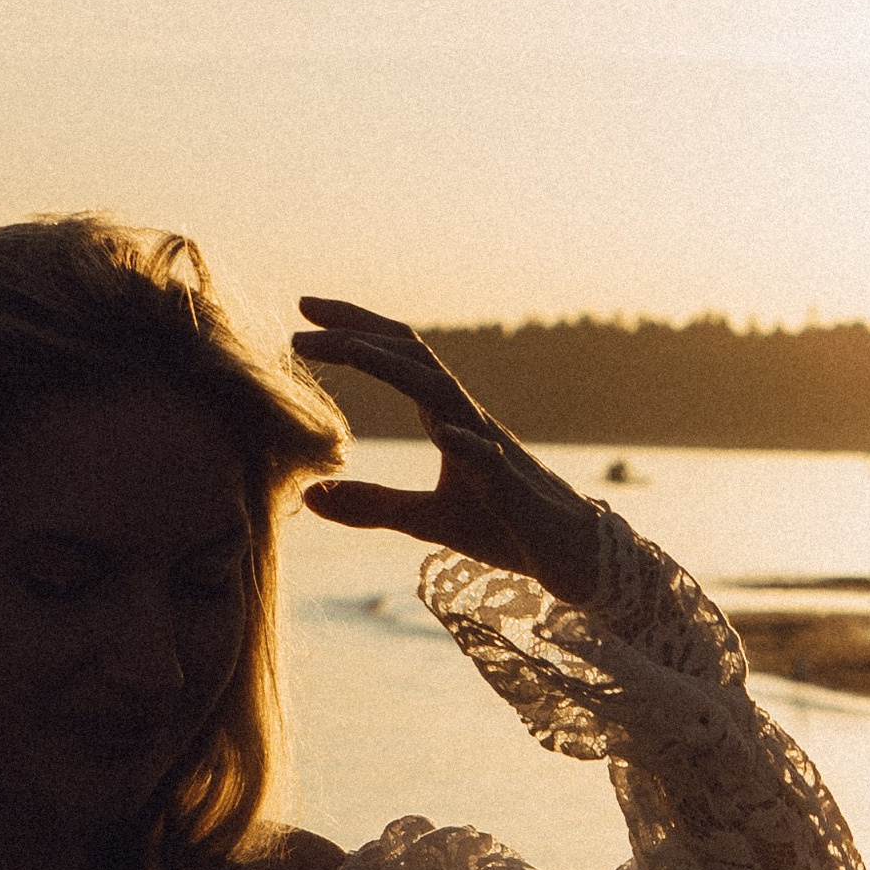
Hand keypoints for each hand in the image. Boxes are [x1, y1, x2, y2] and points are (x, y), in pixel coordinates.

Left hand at [292, 298, 603, 605]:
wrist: (569, 552)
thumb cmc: (502, 526)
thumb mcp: (423, 519)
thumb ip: (370, 505)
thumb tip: (310, 495)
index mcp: (445, 418)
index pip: (397, 360)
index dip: (352, 334)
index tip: (301, 320)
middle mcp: (466, 418)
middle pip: (412, 356)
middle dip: (359, 331)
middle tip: (301, 317)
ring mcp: (491, 446)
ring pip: (443, 391)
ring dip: (394, 367)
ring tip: (349, 350)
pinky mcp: (511, 487)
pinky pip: (489, 457)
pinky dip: (465, 442)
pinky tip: (441, 434)